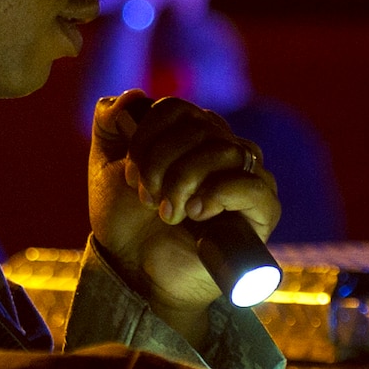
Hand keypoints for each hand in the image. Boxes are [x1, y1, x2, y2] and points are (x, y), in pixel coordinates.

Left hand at [88, 91, 279, 327]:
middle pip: (199, 127)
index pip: (176, 109)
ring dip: (185, 179)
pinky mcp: (262, 211)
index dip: (146, 137)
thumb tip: (132, 96)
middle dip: (161, 162)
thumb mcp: (106, 166)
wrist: (137, 272)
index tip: (129, 176)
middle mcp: (224, 148)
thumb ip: (109, 122)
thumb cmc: (127, 222)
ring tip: (166, 213)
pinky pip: (255, 185)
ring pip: (225, 150)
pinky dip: (221, 193)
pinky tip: (196, 211)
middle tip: (145, 199)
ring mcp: (247, 177)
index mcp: (191, 134)